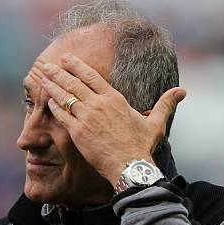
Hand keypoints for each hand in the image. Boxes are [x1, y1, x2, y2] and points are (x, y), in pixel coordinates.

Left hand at [40, 53, 185, 184]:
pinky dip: (54, 106)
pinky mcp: (78, 132)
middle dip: (58, 72)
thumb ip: (165, 104)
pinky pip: (62, 115)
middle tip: (46, 64)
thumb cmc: (141, 146)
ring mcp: (86, 117)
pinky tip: (47, 100)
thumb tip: (182, 92)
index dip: (77, 66)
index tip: (66, 59)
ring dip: (51, 85)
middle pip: (74, 83)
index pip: (92, 77)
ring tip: (40, 77)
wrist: (129, 165)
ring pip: (65, 96)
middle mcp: (98, 104)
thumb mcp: (155, 122)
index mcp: (114, 99)